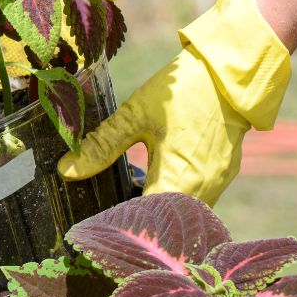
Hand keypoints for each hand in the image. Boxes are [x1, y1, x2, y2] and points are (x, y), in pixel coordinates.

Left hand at [57, 0, 290, 205]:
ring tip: (129, 186)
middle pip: (163, 221)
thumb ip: (102, 146)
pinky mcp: (225, 173)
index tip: (98, 215)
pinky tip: (156, 172)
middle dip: (136, 215)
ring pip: (180, 210)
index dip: (120, 222)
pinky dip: (174, 191)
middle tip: (109, 200)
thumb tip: (66, 171)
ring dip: (156, 204)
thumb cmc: (181, 91)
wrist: (230, 72)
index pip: (145, 224)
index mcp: (179, 182)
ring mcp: (218, 184)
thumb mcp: (136, 115)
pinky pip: (196, 196)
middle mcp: (203, 192)